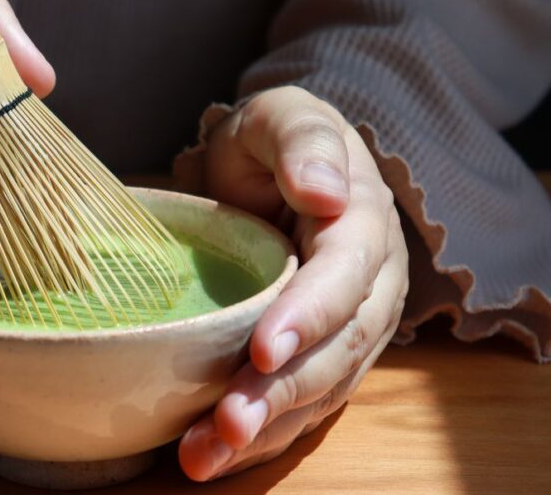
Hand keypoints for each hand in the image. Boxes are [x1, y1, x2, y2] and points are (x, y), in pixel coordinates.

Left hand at [178, 86, 408, 480]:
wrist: (272, 170)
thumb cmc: (273, 140)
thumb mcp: (282, 117)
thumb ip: (302, 142)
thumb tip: (326, 192)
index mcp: (363, 227)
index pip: (345, 278)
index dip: (310, 316)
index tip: (265, 349)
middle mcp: (367, 288)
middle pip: (336, 351)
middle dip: (282, 392)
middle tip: (226, 422)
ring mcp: (346, 329)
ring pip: (318, 390)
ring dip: (266, 428)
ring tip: (205, 455)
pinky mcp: (318, 357)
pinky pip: (298, 405)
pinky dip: (260, 435)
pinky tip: (215, 455)